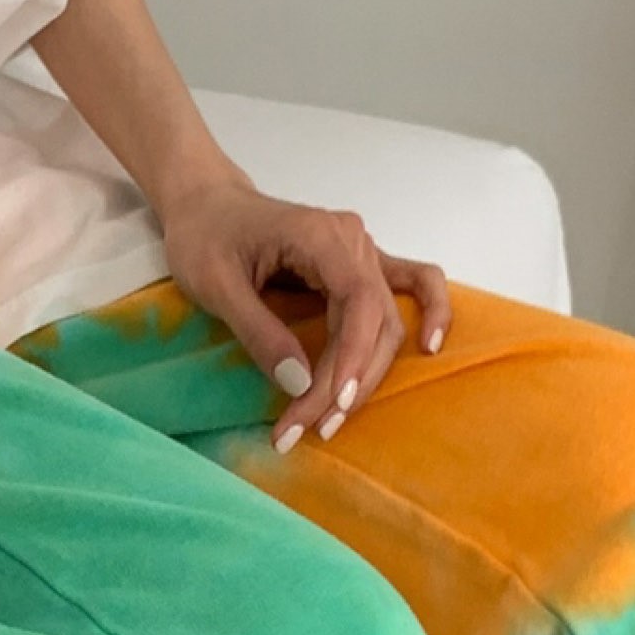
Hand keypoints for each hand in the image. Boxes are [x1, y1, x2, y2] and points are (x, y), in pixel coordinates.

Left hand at [159, 172, 451, 448]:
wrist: (206, 205)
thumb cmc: (205, 237)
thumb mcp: (216, 285)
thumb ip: (258, 332)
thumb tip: (298, 384)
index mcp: (320, 236)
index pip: (356, 302)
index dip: (351, 358)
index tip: (331, 403)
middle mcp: (353, 241)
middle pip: (374, 321)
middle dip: (347, 382)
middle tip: (310, 429)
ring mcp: (362, 252)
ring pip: (388, 320)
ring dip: (369, 373)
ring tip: (331, 421)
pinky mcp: (360, 267)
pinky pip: (412, 285)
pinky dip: (429, 314)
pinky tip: (429, 348)